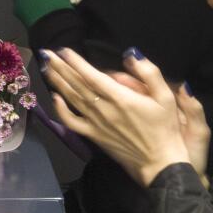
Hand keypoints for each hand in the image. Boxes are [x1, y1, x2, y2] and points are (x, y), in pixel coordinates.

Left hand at [41, 47, 192, 185]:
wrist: (160, 163)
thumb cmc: (165, 128)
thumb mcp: (166, 97)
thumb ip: (149, 73)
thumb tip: (130, 54)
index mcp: (120, 98)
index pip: (91, 75)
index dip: (76, 62)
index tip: (63, 50)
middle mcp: (104, 109)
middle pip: (76, 84)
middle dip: (60, 67)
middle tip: (46, 53)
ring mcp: (96, 123)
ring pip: (71, 99)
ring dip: (57, 82)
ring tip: (47, 68)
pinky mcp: (93, 136)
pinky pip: (72, 122)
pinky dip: (60, 109)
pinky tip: (55, 98)